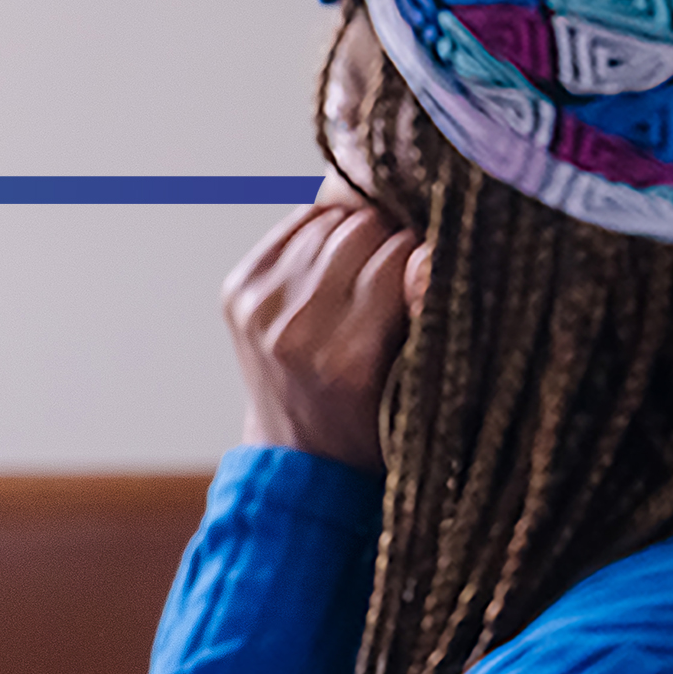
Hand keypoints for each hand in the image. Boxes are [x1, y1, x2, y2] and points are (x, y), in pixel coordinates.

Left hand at [225, 192, 425, 471]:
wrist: (298, 451)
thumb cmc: (371, 420)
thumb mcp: (419, 385)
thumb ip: (425, 316)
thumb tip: (428, 251)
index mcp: (348, 357)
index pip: (402, 256)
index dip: (426, 252)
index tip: (434, 264)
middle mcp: (295, 329)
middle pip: (361, 230)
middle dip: (392, 236)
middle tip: (406, 257)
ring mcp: (258, 307)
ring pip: (327, 223)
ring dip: (356, 231)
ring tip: (373, 258)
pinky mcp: (238, 290)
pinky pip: (294, 227)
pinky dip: (322, 231)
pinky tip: (339, 255)